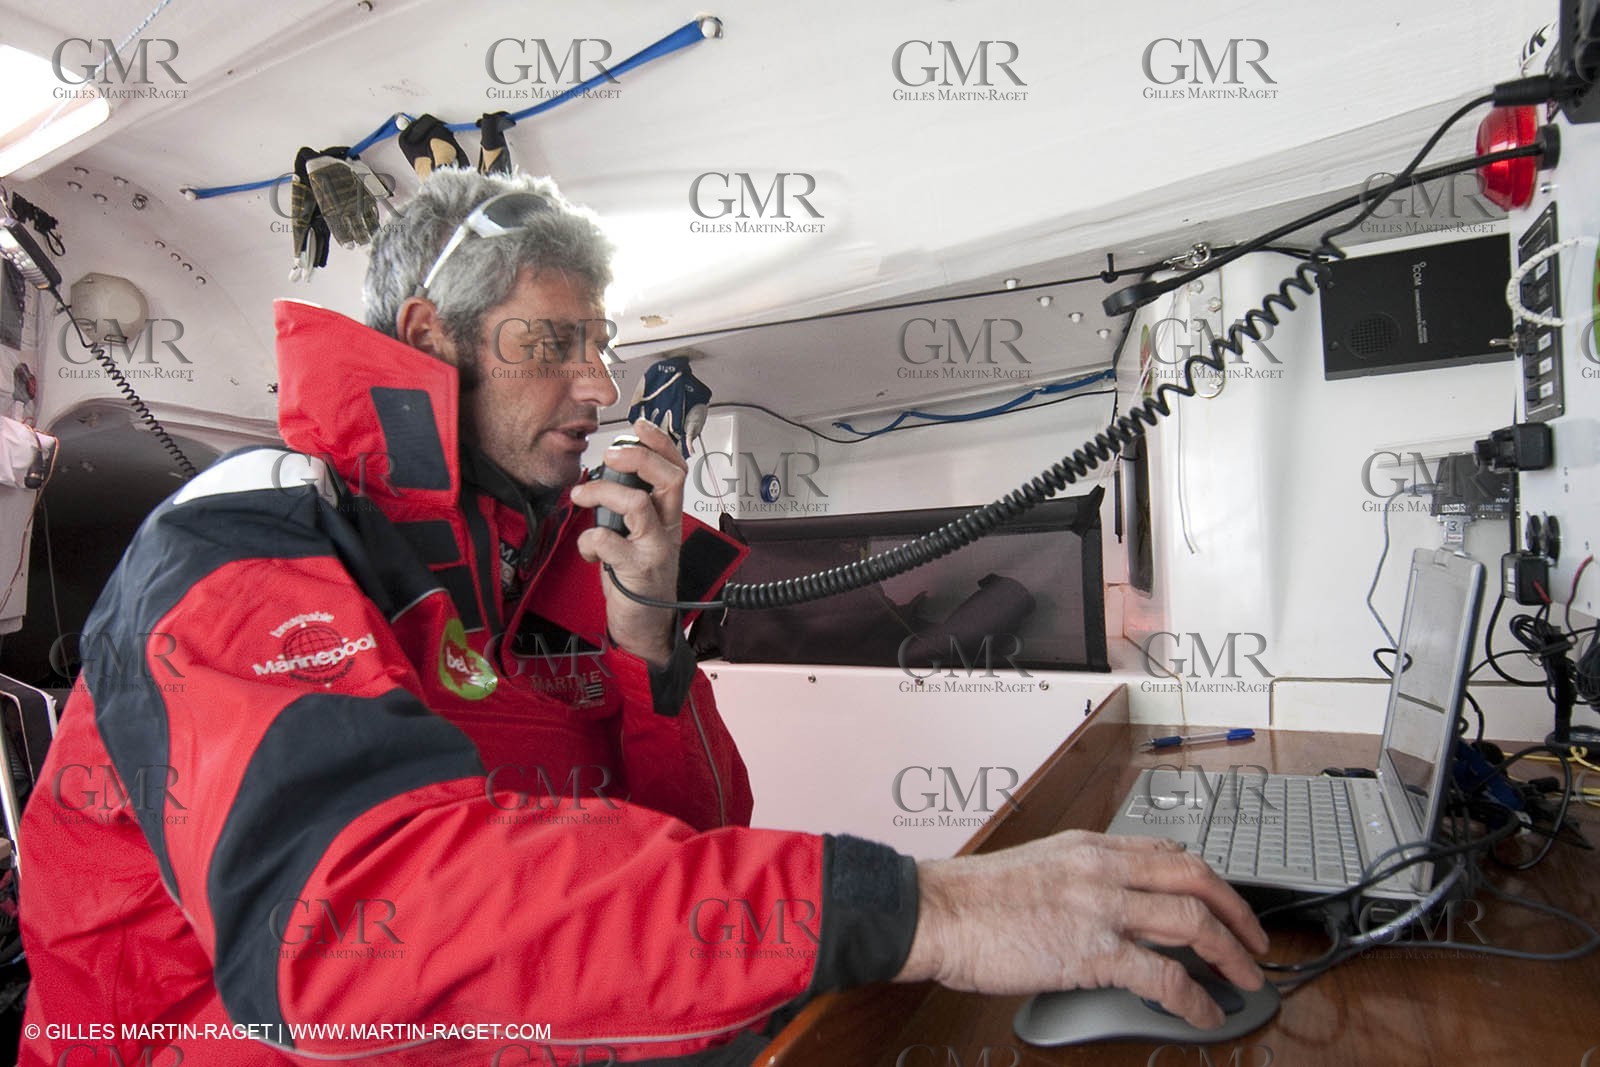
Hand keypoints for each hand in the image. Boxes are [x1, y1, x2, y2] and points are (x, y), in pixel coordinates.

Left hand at [570, 420, 684, 666]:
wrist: (646, 627)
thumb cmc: (638, 578)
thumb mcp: (640, 535)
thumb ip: (631, 507)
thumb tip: (609, 477)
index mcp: (669, 515)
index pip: (677, 469)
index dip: (660, 443)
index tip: (639, 427)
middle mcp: (668, 528)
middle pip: (668, 479)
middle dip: (638, 458)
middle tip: (609, 457)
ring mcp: (655, 549)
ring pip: (637, 505)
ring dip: (602, 494)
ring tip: (580, 496)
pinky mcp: (637, 571)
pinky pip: (609, 542)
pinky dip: (589, 540)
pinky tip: (587, 550)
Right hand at [895, 830, 1269, 1028]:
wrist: (937, 912)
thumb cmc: (973, 896)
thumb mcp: (1037, 866)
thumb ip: (1079, 877)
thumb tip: (1107, 903)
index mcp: (1090, 846)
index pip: (1168, 852)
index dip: (1208, 879)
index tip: (1223, 900)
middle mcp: (1103, 868)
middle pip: (1197, 880)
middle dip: (1238, 912)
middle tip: (1256, 941)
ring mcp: (1101, 907)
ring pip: (1192, 922)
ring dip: (1230, 955)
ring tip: (1245, 980)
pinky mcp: (1092, 951)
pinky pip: (1162, 977)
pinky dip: (1193, 998)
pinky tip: (1203, 1014)